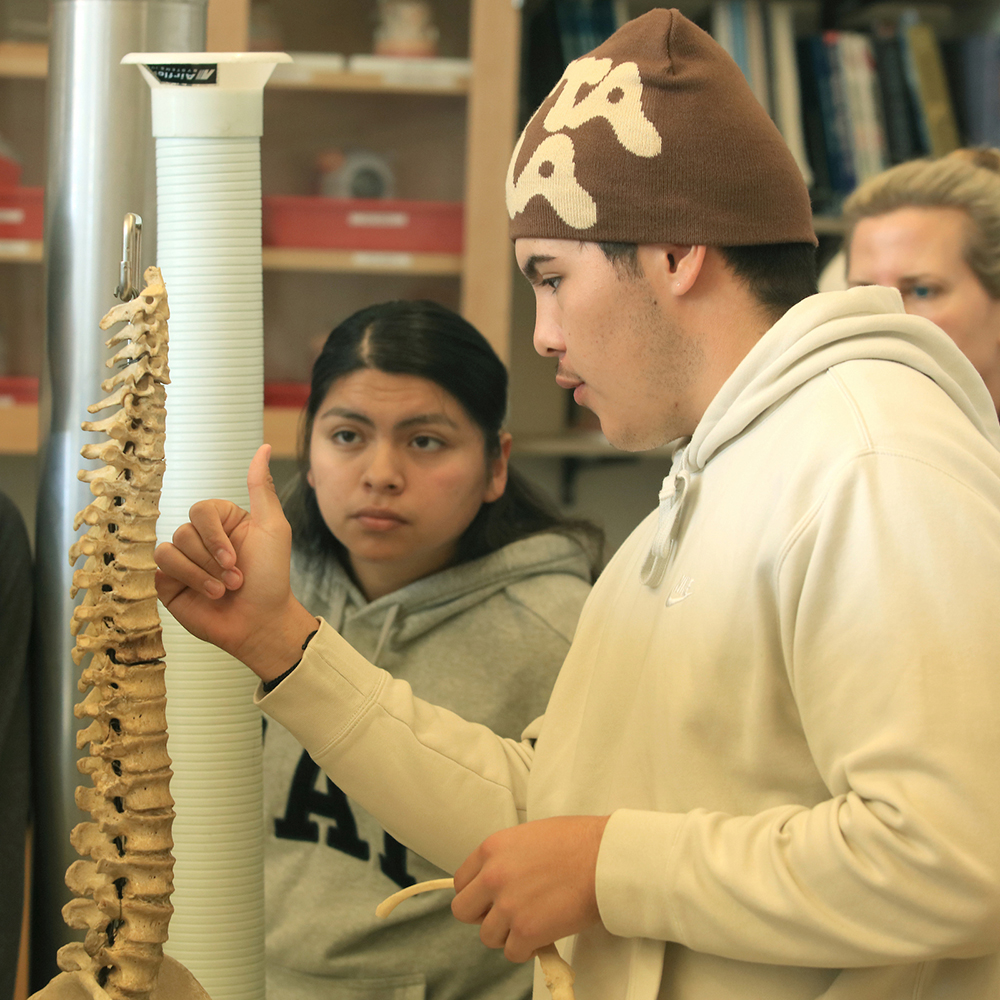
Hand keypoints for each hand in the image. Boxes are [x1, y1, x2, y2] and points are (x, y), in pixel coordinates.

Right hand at [154, 443, 317, 678]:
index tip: (237, 558)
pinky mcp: (169, 583)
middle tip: (236, 579)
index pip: (201, 510)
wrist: (261, 622)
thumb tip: (261, 448)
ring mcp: (184, 560)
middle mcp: (202, 538)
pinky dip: (186, 581)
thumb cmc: (271, 576)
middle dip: (213, 559)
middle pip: (185, 531)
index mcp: (224, 521)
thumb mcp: (273, 528)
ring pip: (169, 549)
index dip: (215, 536)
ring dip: (201, 573)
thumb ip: (262, 488)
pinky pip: (159, 569)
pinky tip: (207, 595)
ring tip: (223, 590)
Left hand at [451, 815, 609, 962]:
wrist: (605, 858)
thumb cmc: (578, 842)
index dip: (477, 894)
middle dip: (483, 916)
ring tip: (530, 924)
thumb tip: (504, 878)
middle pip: (464, 910)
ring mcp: (507, 905)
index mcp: (492, 848)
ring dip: (507, 934)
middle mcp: (493, 876)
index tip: (489, 899)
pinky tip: (543, 937)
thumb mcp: (530, 835)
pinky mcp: (526, 931)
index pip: (462, 881)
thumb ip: (509, 857)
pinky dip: (527, 950)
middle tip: (505, 915)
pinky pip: (513, 952)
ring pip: (488, 936)